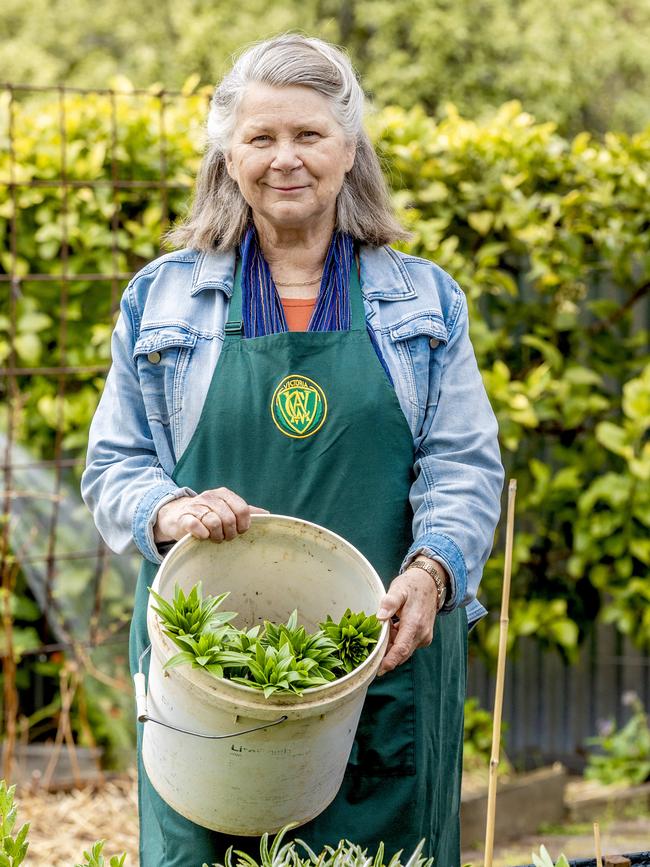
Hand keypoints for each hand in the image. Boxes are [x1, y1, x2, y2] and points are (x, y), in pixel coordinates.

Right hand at [154, 487, 268, 543]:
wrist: (178, 515)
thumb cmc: (208, 514)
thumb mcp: (227, 509)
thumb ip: (246, 511)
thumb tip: (267, 514)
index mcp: (224, 494)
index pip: (242, 509)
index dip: (244, 524)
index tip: (241, 531)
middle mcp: (210, 496)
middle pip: (229, 518)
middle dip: (230, 533)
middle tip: (227, 537)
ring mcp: (196, 506)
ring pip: (214, 522)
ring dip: (217, 536)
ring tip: (215, 538)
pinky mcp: (183, 517)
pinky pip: (196, 525)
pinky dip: (203, 534)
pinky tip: (203, 537)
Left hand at [376, 563, 444, 673]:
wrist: (430, 583)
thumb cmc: (412, 585)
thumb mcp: (399, 589)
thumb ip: (390, 602)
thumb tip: (379, 616)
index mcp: (415, 624)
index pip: (401, 649)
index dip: (390, 661)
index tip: (378, 670)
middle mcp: (422, 634)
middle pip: (402, 653)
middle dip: (386, 657)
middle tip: (369, 656)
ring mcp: (424, 637)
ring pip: (404, 650)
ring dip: (391, 647)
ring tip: (379, 636)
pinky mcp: (423, 637)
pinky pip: (407, 645)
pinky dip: (396, 642)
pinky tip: (389, 631)